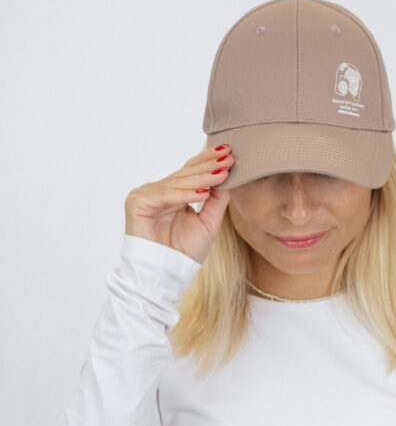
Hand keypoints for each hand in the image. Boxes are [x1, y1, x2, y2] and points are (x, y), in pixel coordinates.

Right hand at [124, 145, 232, 263]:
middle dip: (208, 165)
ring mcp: (146, 196)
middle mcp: (158, 191)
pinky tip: (203, 192)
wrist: (167, 273)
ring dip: (202, 178)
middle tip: (228, 156)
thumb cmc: (185, 252)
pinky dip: (184, 194)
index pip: (191, 171)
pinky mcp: (136, 204)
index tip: (228, 152)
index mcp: (173, 193)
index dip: (208, 161)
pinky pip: (164, 196)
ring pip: (177, 183)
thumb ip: (216, 200)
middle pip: (185, 174)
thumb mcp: (208, 222)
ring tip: (222, 172)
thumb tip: (227, 176)